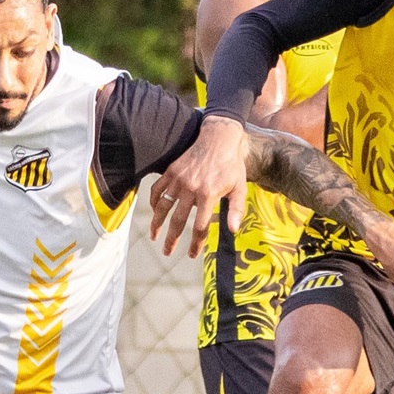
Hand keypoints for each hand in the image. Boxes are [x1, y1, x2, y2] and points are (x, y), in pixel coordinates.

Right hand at [149, 115, 246, 256]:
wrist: (219, 139)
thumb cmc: (232, 166)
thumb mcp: (239, 187)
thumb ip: (236, 210)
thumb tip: (232, 230)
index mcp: (209, 195)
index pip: (200, 227)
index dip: (195, 244)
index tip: (191, 254)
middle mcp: (191, 189)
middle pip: (178, 221)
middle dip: (171, 239)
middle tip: (167, 252)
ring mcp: (179, 180)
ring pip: (163, 206)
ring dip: (156, 223)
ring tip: (154, 236)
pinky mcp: (171, 171)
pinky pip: (158, 189)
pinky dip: (154, 201)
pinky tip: (154, 211)